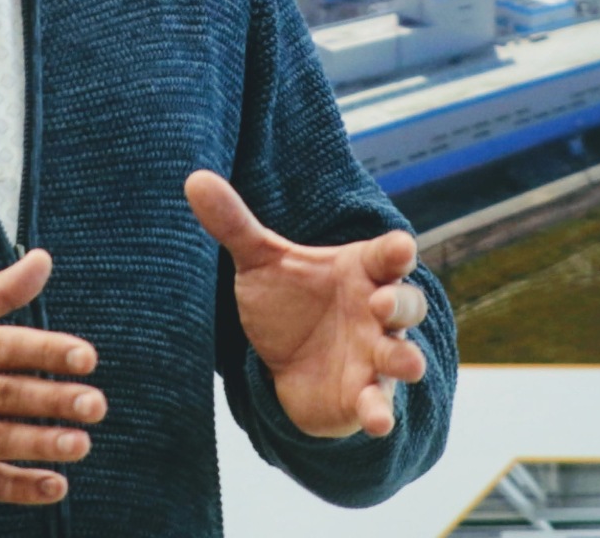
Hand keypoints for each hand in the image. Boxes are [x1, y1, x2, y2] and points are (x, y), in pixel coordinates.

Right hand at [0, 249, 107, 506]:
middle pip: (1, 393)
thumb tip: (44, 258)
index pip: (2, 345)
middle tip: (97, 403)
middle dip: (51, 398)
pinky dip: (18, 487)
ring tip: (81, 444)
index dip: (45, 350)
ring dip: (39, 443)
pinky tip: (55, 486)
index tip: (87, 357)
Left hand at [185, 170, 427, 438]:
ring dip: (405, 357)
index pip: (388, 255)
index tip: (399, 247)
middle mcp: (376, 312)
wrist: (288, 364)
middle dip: (400, 303)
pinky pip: (379, 403)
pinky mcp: (365, 395)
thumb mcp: (260, 262)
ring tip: (405, 363)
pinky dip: (381, 412)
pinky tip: (376, 421)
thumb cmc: (289, 302)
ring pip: (403, 353)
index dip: (396, 251)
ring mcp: (375, 355)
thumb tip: (194, 177)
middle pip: (406, 302)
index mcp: (360, 270)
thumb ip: (234, 223)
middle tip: (381, 303)